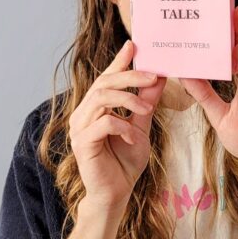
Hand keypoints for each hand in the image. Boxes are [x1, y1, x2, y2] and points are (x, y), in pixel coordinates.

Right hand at [69, 40, 166, 206]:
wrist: (117, 194)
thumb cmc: (125, 162)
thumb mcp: (141, 127)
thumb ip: (146, 104)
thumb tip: (158, 78)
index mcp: (94, 109)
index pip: (105, 79)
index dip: (118, 61)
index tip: (133, 45)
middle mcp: (82, 114)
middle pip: (103, 83)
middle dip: (130, 76)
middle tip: (153, 76)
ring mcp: (79, 128)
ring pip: (101, 98)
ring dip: (128, 100)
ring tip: (146, 109)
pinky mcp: (82, 143)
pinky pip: (104, 123)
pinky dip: (123, 126)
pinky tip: (133, 138)